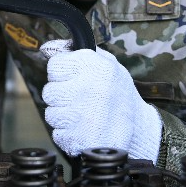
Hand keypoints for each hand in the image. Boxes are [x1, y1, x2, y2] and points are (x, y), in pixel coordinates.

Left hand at [41, 39, 161, 160]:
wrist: (140, 128)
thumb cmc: (118, 92)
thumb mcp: (106, 63)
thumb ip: (75, 52)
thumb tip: (46, 48)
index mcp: (93, 66)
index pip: (54, 66)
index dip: (62, 74)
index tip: (73, 79)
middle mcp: (86, 88)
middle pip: (49, 91)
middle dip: (61, 96)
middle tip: (80, 100)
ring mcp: (81, 115)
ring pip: (51, 114)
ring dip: (63, 116)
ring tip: (84, 115)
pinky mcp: (78, 138)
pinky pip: (58, 133)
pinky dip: (69, 134)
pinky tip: (85, 130)